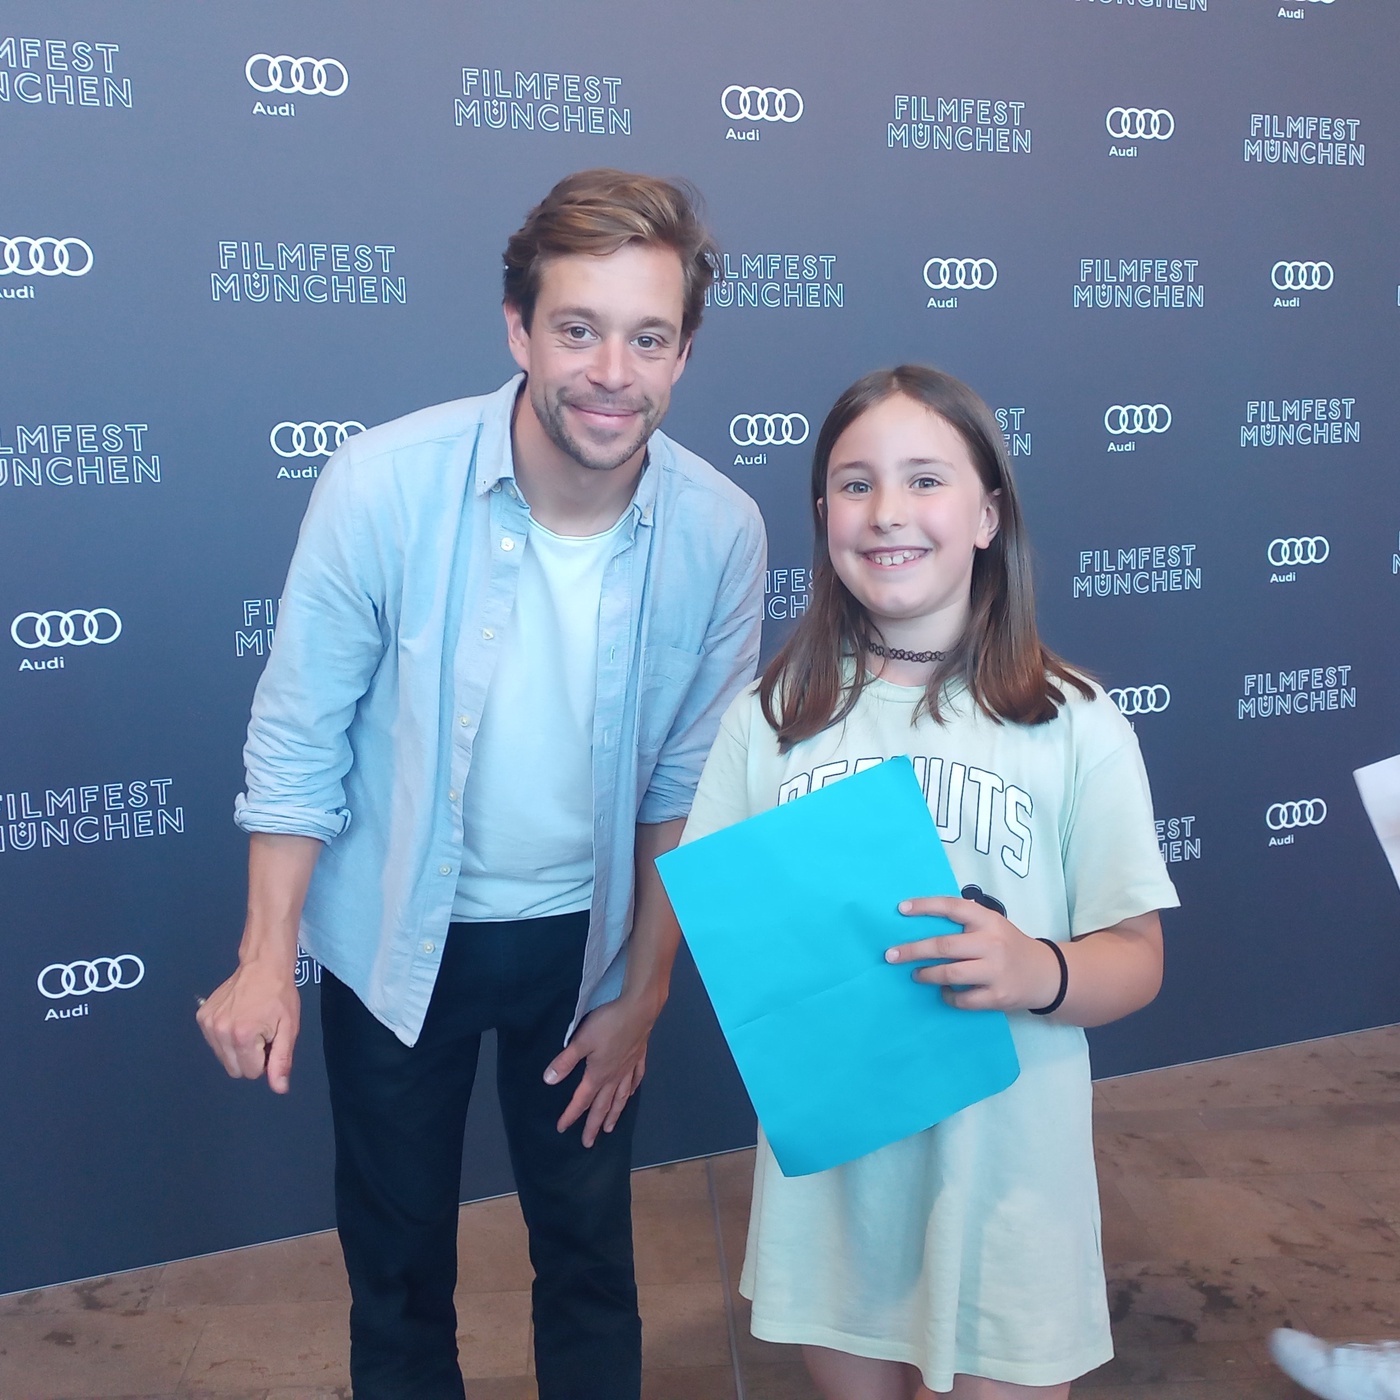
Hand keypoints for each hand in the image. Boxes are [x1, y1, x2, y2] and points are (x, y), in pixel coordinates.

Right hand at [196, 957, 300, 1093]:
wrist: (263, 965)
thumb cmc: (280, 995)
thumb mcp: (288, 1028)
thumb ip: (282, 1061)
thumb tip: (279, 1088)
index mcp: (242, 1037)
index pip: (251, 1072)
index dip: (264, 1060)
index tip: (270, 1040)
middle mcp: (220, 1032)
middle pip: (234, 1069)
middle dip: (249, 1057)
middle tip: (261, 1034)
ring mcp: (207, 1024)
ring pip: (223, 1058)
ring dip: (237, 1048)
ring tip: (250, 1025)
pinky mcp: (201, 1017)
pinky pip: (214, 1042)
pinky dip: (226, 1037)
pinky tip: (238, 1018)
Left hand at [543, 993, 658, 1147]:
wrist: (639, 1009)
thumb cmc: (608, 1023)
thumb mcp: (581, 1040)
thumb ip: (565, 1061)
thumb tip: (548, 1081)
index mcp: (598, 1074)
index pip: (582, 1100)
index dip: (571, 1115)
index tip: (562, 1128)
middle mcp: (615, 1076)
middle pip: (603, 1106)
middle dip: (594, 1125)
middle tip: (588, 1143)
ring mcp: (629, 1068)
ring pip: (621, 1097)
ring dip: (614, 1114)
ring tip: (610, 1128)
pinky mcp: (639, 1057)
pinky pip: (636, 1079)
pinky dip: (632, 1089)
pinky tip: (632, 1093)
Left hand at [885, 895, 1061, 1012]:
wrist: (1046, 974)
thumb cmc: (1009, 946)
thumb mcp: (993, 925)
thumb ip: (967, 922)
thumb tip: (920, 924)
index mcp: (989, 920)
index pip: (953, 907)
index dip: (925, 906)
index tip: (900, 909)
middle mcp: (992, 943)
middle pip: (944, 945)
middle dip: (913, 950)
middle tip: (890, 955)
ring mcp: (995, 971)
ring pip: (950, 973)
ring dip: (927, 974)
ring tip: (915, 974)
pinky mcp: (998, 996)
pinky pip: (963, 999)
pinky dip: (948, 996)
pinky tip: (943, 992)